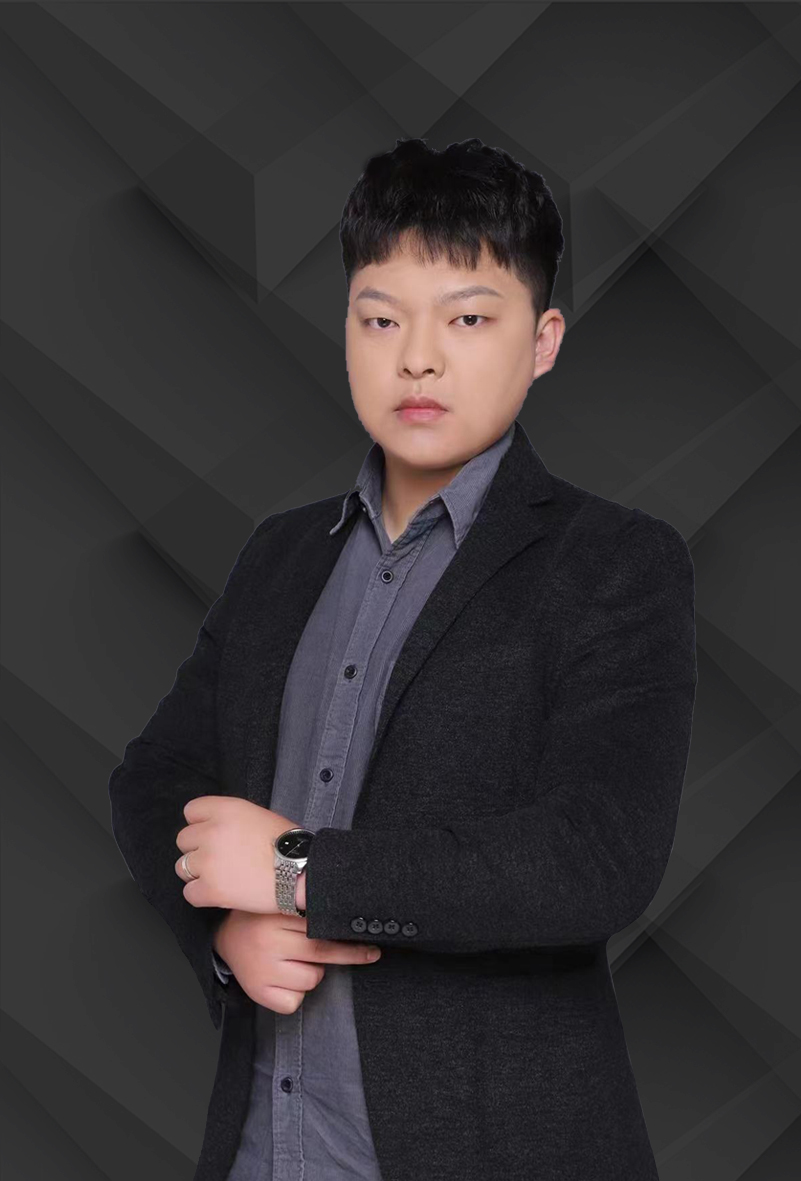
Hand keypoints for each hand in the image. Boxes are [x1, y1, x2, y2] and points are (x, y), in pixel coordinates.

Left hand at [174, 795, 299, 912]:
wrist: (300, 874)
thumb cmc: (287, 846)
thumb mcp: (257, 815)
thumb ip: (229, 818)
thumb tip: (212, 827)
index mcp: (225, 809)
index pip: (191, 811)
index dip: (201, 824)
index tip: (211, 834)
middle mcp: (211, 832)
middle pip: (183, 840)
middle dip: (198, 849)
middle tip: (221, 859)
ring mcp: (208, 862)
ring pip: (183, 867)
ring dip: (199, 873)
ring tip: (223, 876)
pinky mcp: (210, 889)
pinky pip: (189, 893)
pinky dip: (203, 895)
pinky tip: (222, 892)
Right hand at [214, 910, 381, 1013]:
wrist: (224, 937)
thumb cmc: (262, 920)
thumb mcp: (282, 905)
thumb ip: (308, 908)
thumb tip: (349, 914)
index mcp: (276, 916)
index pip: (321, 928)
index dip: (349, 938)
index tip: (373, 945)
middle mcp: (268, 942)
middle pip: (321, 953)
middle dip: (349, 955)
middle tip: (370, 954)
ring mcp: (262, 970)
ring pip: (311, 980)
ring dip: (311, 974)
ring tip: (294, 961)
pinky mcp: (257, 993)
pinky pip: (293, 1002)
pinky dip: (294, 995)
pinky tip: (283, 980)